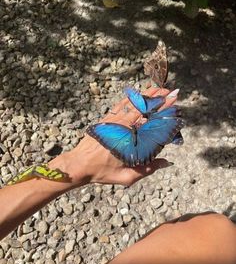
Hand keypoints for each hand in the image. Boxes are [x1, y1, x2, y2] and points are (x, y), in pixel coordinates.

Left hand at [49, 87, 177, 187]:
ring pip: (133, 103)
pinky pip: (120, 105)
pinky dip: (131, 98)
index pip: (151, 120)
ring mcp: (113, 120)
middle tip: (172, 91)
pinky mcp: (106, 119)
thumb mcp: (126, 176)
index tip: (174, 100)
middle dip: (159, 98)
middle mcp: (123, 127)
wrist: (79, 164)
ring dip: (147, 95)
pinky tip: (138, 93)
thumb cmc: (102, 171)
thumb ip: (148, 169)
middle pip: (144, 108)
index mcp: (130, 140)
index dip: (163, 109)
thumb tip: (167, 162)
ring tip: (159, 87)